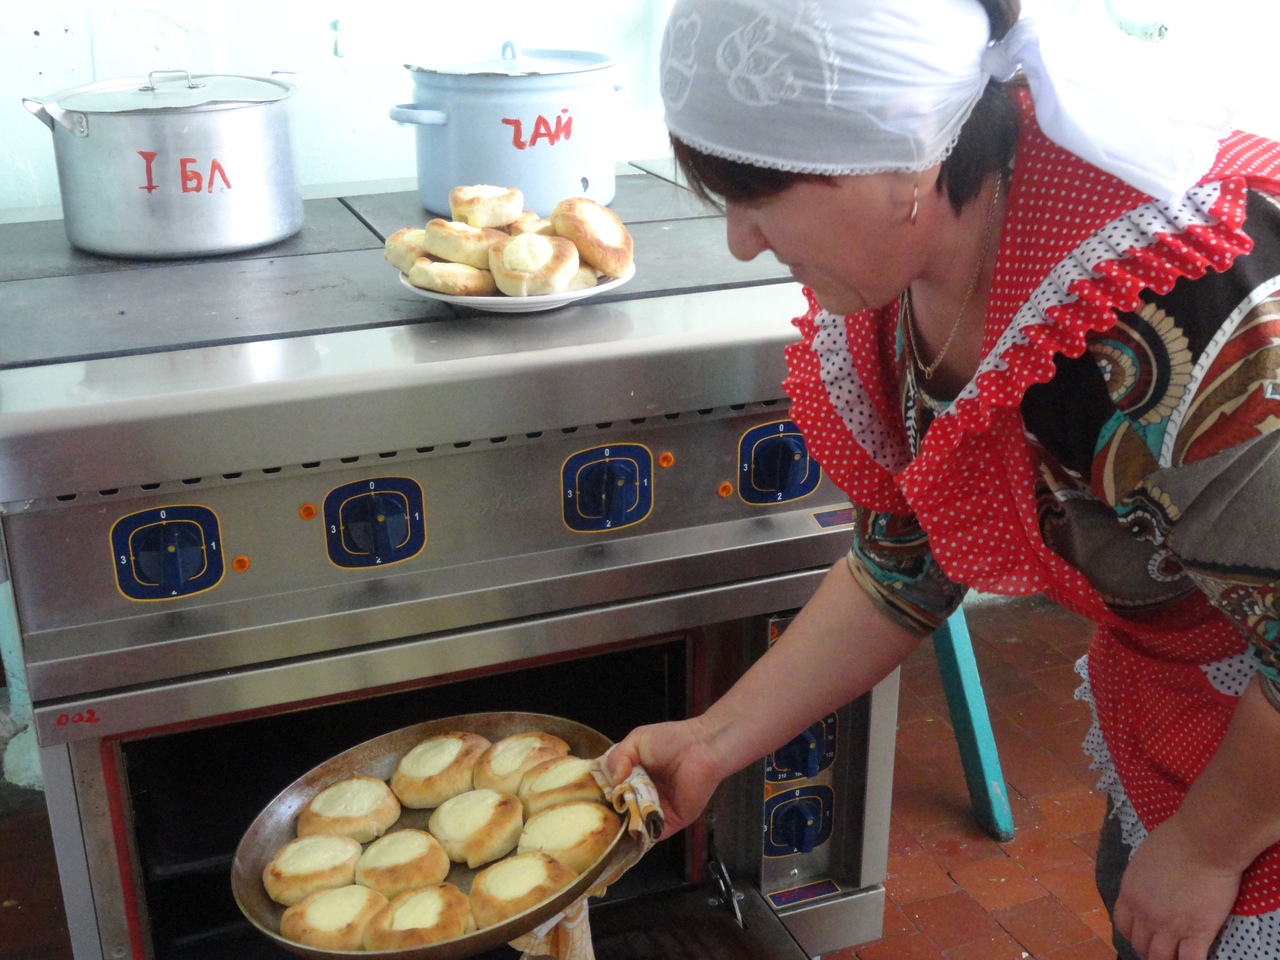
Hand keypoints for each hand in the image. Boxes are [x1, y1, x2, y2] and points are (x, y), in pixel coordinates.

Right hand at [603, 716, 725, 839]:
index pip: (613, 791)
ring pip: (634, 824)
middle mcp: (644, 796)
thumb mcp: (637, 741)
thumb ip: (618, 758)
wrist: (702, 748)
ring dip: (623, 825)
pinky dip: (640, 836)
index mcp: (634, 777)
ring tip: (608, 827)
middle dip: (610, 814)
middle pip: (621, 811)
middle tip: (595, 817)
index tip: (587, 801)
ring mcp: (657, 811)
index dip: (601, 795)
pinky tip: (627, 835)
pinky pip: (652, 835)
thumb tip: (612, 783)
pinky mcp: (671, 823)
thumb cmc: (670, 741)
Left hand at [1113, 812, 1241, 959]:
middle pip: (1140, 945)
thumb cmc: (1174, 840)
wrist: (1202, 842)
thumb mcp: (1144, 860)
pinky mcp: (1197, 932)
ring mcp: (1170, 926)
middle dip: (1148, 951)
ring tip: (1174, 959)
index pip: (1122, 925)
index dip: (1132, 934)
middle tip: (1160, 951)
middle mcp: (1144, 914)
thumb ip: (1143, 880)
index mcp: (1129, 894)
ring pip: (1161, 959)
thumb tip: (1149, 886)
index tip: (1141, 936)